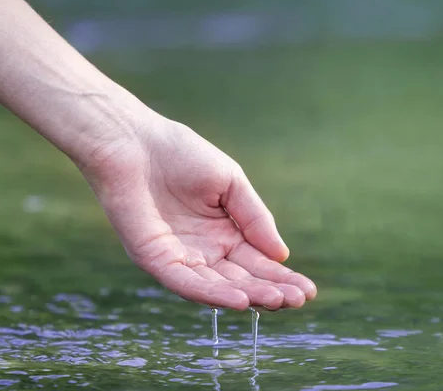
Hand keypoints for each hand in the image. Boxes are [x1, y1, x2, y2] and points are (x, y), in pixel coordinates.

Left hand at [79, 114, 316, 309]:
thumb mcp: (231, 183)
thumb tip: (282, 255)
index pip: (257, 261)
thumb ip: (255, 217)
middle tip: (300, 300)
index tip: (308, 289)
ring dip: (249, 296)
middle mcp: (204, 250)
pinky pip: (186, 282)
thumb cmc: (181, 154)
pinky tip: (240, 300)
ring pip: (219, 285)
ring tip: (279, 301)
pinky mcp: (156, 260)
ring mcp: (180, 257)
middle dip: (272, 290)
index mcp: (224, 231)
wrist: (134, 142)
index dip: (282, 276)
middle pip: (242, 278)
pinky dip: (213, 293)